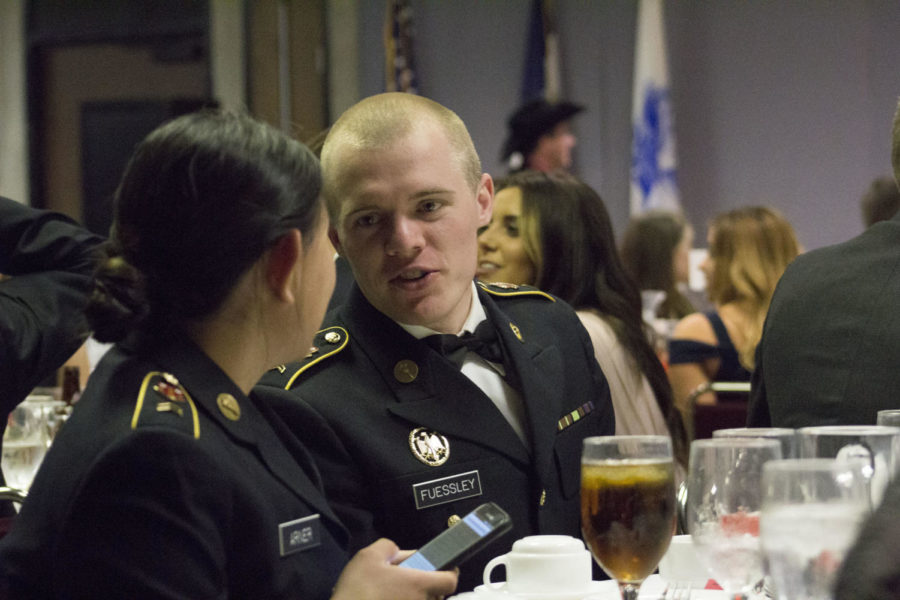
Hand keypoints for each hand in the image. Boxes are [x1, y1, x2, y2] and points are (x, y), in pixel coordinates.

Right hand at [331, 538, 458, 599]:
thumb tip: (399, 552)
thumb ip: (388, 547)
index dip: (449, 572)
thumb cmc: (358, 589)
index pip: (450, 581)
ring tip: (390, 593)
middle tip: (406, 579)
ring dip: (412, 597)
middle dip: (426, 586)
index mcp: (419, 584)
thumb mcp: (368, 556)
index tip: (441, 568)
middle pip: (436, 595)